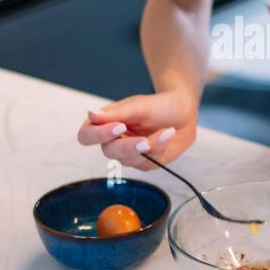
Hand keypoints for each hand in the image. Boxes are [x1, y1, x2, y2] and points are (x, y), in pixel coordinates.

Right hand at [76, 87, 196, 170]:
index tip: (119, 126)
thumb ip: (115, 113)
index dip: (98, 135)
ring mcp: (129, 153)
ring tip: (166, 131)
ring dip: (150, 145)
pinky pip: (146, 163)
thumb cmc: (158, 105)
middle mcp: (114, 140)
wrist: (183, 112)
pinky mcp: (144, 162)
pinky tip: (167, 135)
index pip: (86, 135)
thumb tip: (91, 114)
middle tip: (145, 140)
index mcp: (105, 123)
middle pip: (108, 152)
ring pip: (128, 160)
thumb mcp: (138, 106)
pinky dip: (159, 149)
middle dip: (128, 146)